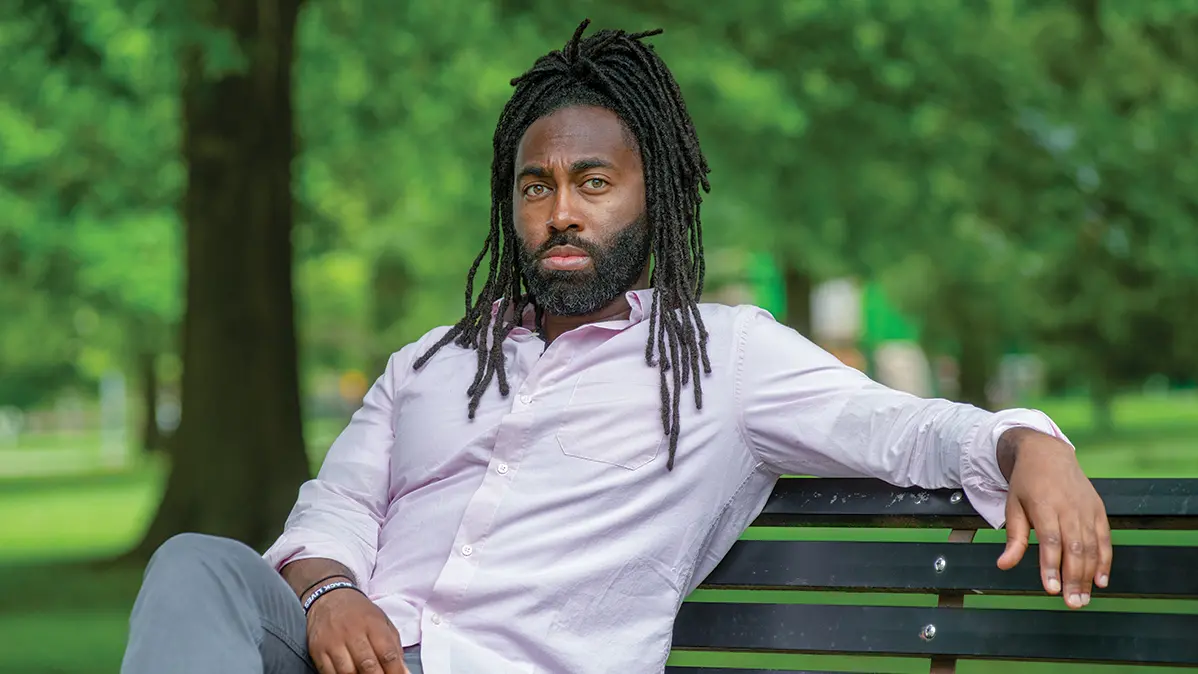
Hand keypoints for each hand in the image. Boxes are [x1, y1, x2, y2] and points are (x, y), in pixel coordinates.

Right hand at [307, 587, 408, 673]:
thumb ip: (394, 647)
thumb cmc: (359, 612)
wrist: (329, 597)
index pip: (387, 654)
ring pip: (348, 672)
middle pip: (367, 665)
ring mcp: (333, 642)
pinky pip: (329, 673)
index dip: (395, 671)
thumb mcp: (382, 621)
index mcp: (373, 624)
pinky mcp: (318, 650)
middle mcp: (352, 632)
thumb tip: (403, 672)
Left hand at [996, 428, 1110, 608]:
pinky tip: (1101, 581)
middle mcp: (1069, 508)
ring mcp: (1087, 510)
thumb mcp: (1013, 506)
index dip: (1052, 566)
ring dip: (1089, 576)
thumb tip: (1004, 565)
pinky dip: (1105, 561)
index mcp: (1045, 505)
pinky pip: (1105, 540)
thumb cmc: (1027, 483)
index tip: (1051, 589)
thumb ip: (1013, 538)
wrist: (1048, 454)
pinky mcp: (1099, 511)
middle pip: (1075, 548)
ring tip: (1083, 599)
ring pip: (1091, 547)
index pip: (1051, 540)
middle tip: (1072, 603)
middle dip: (1074, 578)